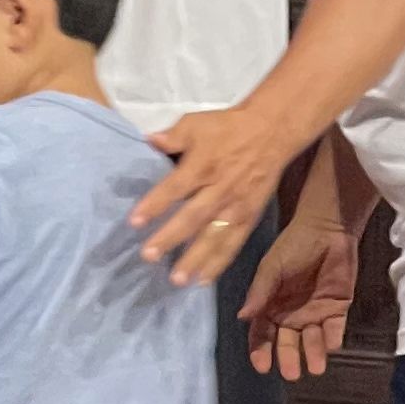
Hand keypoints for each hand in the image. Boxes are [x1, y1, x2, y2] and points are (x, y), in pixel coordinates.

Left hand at [129, 98, 304, 286]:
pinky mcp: (249, 218)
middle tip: (149, 256)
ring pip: (214, 237)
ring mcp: (236, 207)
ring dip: (196, 260)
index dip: (155, 204)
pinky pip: (233, 244)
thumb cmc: (227, 127)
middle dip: (171, 238)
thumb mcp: (196, 123)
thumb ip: (172, 136)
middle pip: (193, 217)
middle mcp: (220, 189)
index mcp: (203, 165)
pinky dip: (219, 263)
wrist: (271, 132)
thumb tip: (149, 140)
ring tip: (177, 280)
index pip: (175, 187)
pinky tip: (203, 280)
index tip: (134, 222)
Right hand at [240, 209, 360, 380]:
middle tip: (292, 373)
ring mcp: (315, 312)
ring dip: (313, 354)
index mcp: (271, 304)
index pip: (262, 333)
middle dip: (289, 358)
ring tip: (316, 367)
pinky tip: (331, 345)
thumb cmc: (294, 245)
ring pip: (312, 340)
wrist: (328, 229)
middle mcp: (291, 313)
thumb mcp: (272, 268)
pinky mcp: (337, 308)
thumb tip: (242, 316)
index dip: (260, 350)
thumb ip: (260, 292)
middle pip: (287, 342)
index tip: (262, 366)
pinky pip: (335, 329)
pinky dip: (333, 339)